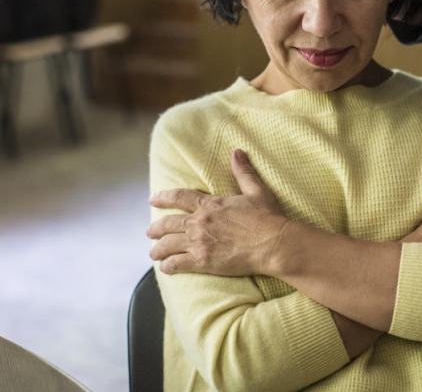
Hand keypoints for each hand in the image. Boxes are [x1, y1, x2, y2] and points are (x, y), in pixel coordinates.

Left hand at [147, 149, 289, 275]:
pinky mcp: (203, 261)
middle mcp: (200, 222)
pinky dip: (168, 266)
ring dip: (158, 249)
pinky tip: (165, 268)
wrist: (273, 243)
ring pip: (168, 245)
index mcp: (210, 205)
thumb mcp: (256, 191)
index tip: (152, 200)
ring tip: (153, 253)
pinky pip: (178, 263)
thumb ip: (243, 172)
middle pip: (168, 223)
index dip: (163, 197)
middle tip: (149, 232)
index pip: (179, 197)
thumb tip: (237, 152)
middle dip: (156, 228)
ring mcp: (199, 242)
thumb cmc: (267, 218)